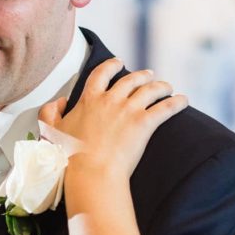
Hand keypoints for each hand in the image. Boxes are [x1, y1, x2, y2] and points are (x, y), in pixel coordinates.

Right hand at [39, 59, 186, 178]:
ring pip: (151, 90)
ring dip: (161, 86)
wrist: (91, 172)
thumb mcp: (51, 130)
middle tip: (149, 75)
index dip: (111, 65)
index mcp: (89, 99)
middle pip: (131, 80)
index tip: (118, 62)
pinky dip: (177, 102)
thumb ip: (50, 113)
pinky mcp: (144, 124)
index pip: (102, 74)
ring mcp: (129, 110)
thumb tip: (58, 102)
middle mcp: (111, 100)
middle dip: (142, 75)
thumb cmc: (70, 156)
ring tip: (167, 87)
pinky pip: (166, 108)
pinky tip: (184, 100)